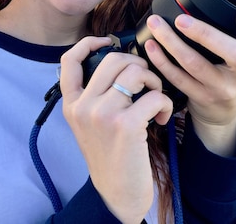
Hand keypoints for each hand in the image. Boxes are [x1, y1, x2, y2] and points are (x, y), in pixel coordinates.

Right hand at [60, 36, 172, 222]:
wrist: (118, 193)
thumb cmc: (110, 155)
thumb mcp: (89, 124)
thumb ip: (95, 96)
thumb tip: (120, 63)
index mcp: (71, 104)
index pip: (70, 60)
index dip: (89, 43)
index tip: (107, 42)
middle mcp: (82, 106)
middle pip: (112, 59)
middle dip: (137, 64)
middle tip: (146, 82)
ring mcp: (102, 115)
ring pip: (135, 72)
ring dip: (154, 81)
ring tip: (156, 99)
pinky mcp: (126, 125)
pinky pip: (154, 95)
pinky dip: (165, 104)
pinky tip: (163, 119)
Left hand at [144, 10, 235, 155]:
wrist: (220, 113)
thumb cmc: (229, 70)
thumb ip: (235, 30)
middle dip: (207, 35)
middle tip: (182, 20)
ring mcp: (222, 90)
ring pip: (196, 65)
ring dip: (172, 43)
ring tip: (156, 23)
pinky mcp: (200, 99)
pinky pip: (178, 78)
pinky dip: (161, 60)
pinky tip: (151, 45)